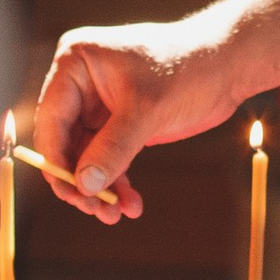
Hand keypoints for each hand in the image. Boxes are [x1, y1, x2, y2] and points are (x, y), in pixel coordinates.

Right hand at [32, 22, 243, 225]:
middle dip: (81, 179)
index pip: (53, 119)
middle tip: (95, 210)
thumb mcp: (146, 110)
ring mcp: (99, 105)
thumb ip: (113, 148)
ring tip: (115, 215)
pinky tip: (131, 205)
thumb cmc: (186, 69)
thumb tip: (85, 185)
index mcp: (75, 63)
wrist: (227, 66)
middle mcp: (81, 84)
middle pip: (65, 142)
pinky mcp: (120, 123)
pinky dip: (118, 182)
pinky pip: (109, 159)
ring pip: (87, 157)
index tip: (71, 193)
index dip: (57, 159)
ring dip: (100, 188)